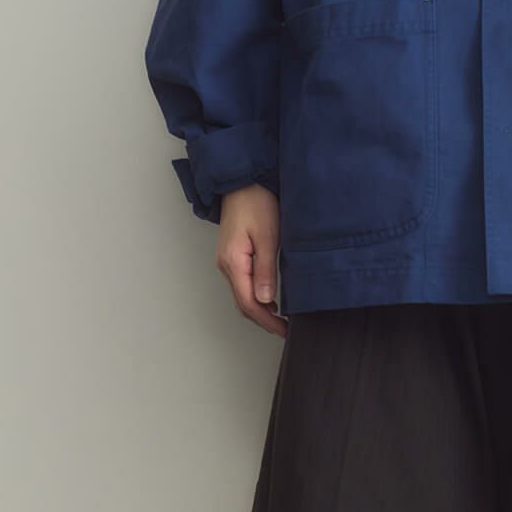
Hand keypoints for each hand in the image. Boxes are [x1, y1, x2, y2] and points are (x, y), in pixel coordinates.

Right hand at [217, 184, 286, 338]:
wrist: (243, 181)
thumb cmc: (256, 203)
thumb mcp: (267, 237)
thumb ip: (266, 270)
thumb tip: (265, 300)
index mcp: (233, 262)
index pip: (248, 303)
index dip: (267, 321)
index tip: (284, 330)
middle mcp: (226, 265)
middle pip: (243, 303)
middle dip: (264, 320)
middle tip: (285, 330)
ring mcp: (227, 261)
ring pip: (242, 295)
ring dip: (260, 310)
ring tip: (280, 319)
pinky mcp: (233, 257)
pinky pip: (243, 284)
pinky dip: (256, 297)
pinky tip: (270, 301)